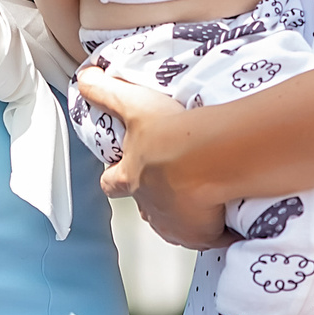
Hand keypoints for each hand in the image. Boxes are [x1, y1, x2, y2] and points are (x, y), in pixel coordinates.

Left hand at [75, 67, 235, 248]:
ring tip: (206, 197)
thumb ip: (106, 92)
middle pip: (144, 207)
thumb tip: (83, 77)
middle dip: (153, 198)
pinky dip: (216, 230)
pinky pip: (209, 237)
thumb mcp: (134, 104)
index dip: (113, 176)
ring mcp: (174, 224)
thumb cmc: (168, 132)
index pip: (111, 181)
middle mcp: (148, 205)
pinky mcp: (201, 235)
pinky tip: (230, 217)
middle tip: (172, 185)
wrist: (207, 158)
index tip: (118, 172)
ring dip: (185, 214)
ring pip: (174, 223)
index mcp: (130, 176)